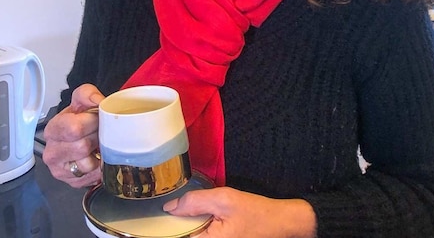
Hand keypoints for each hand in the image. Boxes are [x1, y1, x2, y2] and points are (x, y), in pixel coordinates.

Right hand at [42, 84, 104, 187]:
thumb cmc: (79, 120)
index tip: (98, 118)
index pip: (74, 128)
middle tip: (101, 132)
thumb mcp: (81, 100)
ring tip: (99, 145)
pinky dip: (100, 167)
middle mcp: (52, 152)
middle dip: (97, 137)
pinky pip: (93, 177)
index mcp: (52, 130)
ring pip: (88, 164)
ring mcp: (61, 170)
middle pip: (82, 146)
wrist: (79, 136)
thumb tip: (99, 102)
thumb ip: (88, 94)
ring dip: (99, 154)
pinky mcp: (72, 183)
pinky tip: (98, 157)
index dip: (92, 122)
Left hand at [163, 187, 316, 237]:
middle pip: (183, 237)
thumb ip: (195, 202)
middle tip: (166, 212)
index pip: (176, 237)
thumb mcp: (225, 200)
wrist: (282, 223)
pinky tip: (196, 218)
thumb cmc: (256, 212)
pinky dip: (196, 228)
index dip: (163, 228)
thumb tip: (169, 207)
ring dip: (185, 227)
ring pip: (192, 236)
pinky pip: (201, 236)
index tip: (152, 220)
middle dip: (175, 226)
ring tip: (180, 213)